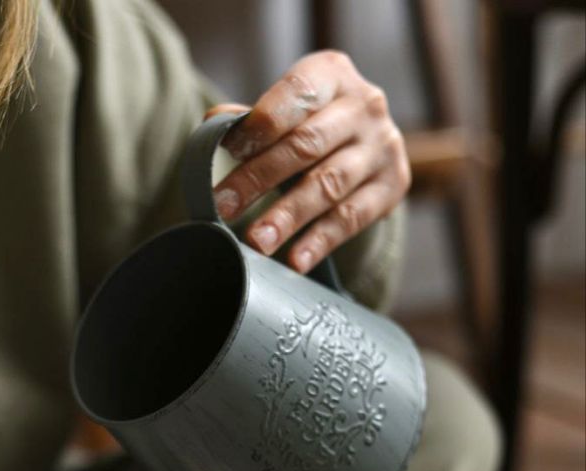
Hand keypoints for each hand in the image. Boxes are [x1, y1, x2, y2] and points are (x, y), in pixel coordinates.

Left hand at [207, 50, 410, 272]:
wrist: (367, 148)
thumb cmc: (312, 126)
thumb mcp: (287, 112)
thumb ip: (253, 121)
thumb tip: (213, 123)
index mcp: (332, 74)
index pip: (295, 95)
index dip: (261, 124)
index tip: (228, 152)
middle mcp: (364, 106)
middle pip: (307, 145)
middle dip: (260, 178)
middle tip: (225, 207)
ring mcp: (382, 147)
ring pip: (328, 185)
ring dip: (288, 216)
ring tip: (257, 242)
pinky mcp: (392, 186)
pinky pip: (351, 219)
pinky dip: (319, 241)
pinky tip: (295, 261)